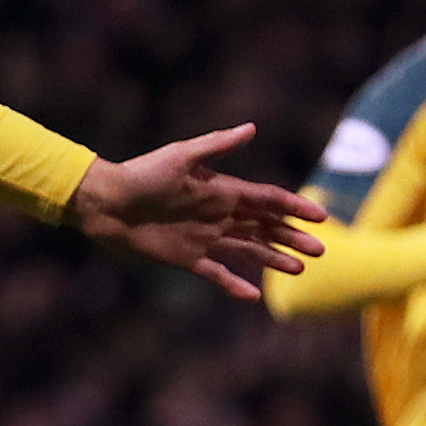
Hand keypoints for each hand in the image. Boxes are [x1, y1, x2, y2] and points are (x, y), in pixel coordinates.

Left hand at [64, 125, 326, 299]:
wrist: (104, 203)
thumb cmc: (140, 175)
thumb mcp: (180, 157)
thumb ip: (217, 145)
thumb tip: (252, 128)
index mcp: (221, 190)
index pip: (267, 200)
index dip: (293, 207)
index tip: (321, 217)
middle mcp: (217, 215)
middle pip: (264, 227)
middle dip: (293, 237)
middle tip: (322, 250)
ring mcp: (203, 238)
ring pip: (248, 250)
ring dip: (274, 259)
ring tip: (300, 269)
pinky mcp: (185, 259)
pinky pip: (216, 274)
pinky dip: (234, 284)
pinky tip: (253, 296)